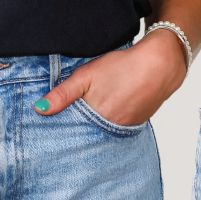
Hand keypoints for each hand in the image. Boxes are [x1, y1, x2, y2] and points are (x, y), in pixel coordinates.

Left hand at [35, 30, 187, 125]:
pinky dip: (109, 122)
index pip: (73, 133)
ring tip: (87, 116)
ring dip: (93, 127)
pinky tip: (107, 110)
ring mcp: (127, 127)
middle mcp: (113, 129)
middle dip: (77, 132)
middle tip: (66, 125)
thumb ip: (63, 94)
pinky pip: (117, 128)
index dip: (62, 131)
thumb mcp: (87, 75)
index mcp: (98, 119)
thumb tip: (39, 109)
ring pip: (103, 132)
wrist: (160, 64)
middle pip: (88, 135)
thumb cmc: (123, 66)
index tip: (51, 132)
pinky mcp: (137, 123)